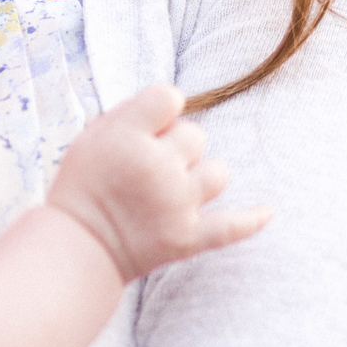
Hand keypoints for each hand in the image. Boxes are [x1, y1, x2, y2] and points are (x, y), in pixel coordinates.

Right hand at [47, 85, 271, 281]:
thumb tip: (169, 102)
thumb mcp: (90, 137)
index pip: (170, 96)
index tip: (150, 123)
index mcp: (127, 137)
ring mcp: (177, 204)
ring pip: (217, 172)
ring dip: (200, 176)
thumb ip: (130, 114)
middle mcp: (157, 167)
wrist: (79, 250)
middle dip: (177, 146)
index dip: (162, 107)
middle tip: (150, 168)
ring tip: (175, 190)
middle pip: (195, 134)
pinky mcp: (189, 238)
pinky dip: (251, 220)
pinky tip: (268, 211)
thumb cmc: (82, 187)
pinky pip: (232, 227)